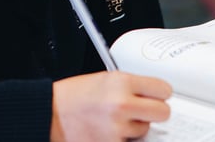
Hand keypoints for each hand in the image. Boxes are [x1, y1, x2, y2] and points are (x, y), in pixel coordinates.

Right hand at [50, 71, 171, 141]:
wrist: (50, 114)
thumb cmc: (74, 96)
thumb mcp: (105, 79)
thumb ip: (131, 86)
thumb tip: (154, 94)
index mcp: (121, 82)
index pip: (164, 89)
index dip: (159, 93)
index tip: (156, 96)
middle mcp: (122, 105)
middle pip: (163, 112)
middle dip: (155, 112)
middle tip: (144, 111)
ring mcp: (118, 128)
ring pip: (145, 130)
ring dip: (134, 127)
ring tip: (114, 120)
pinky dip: (123, 140)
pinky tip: (109, 131)